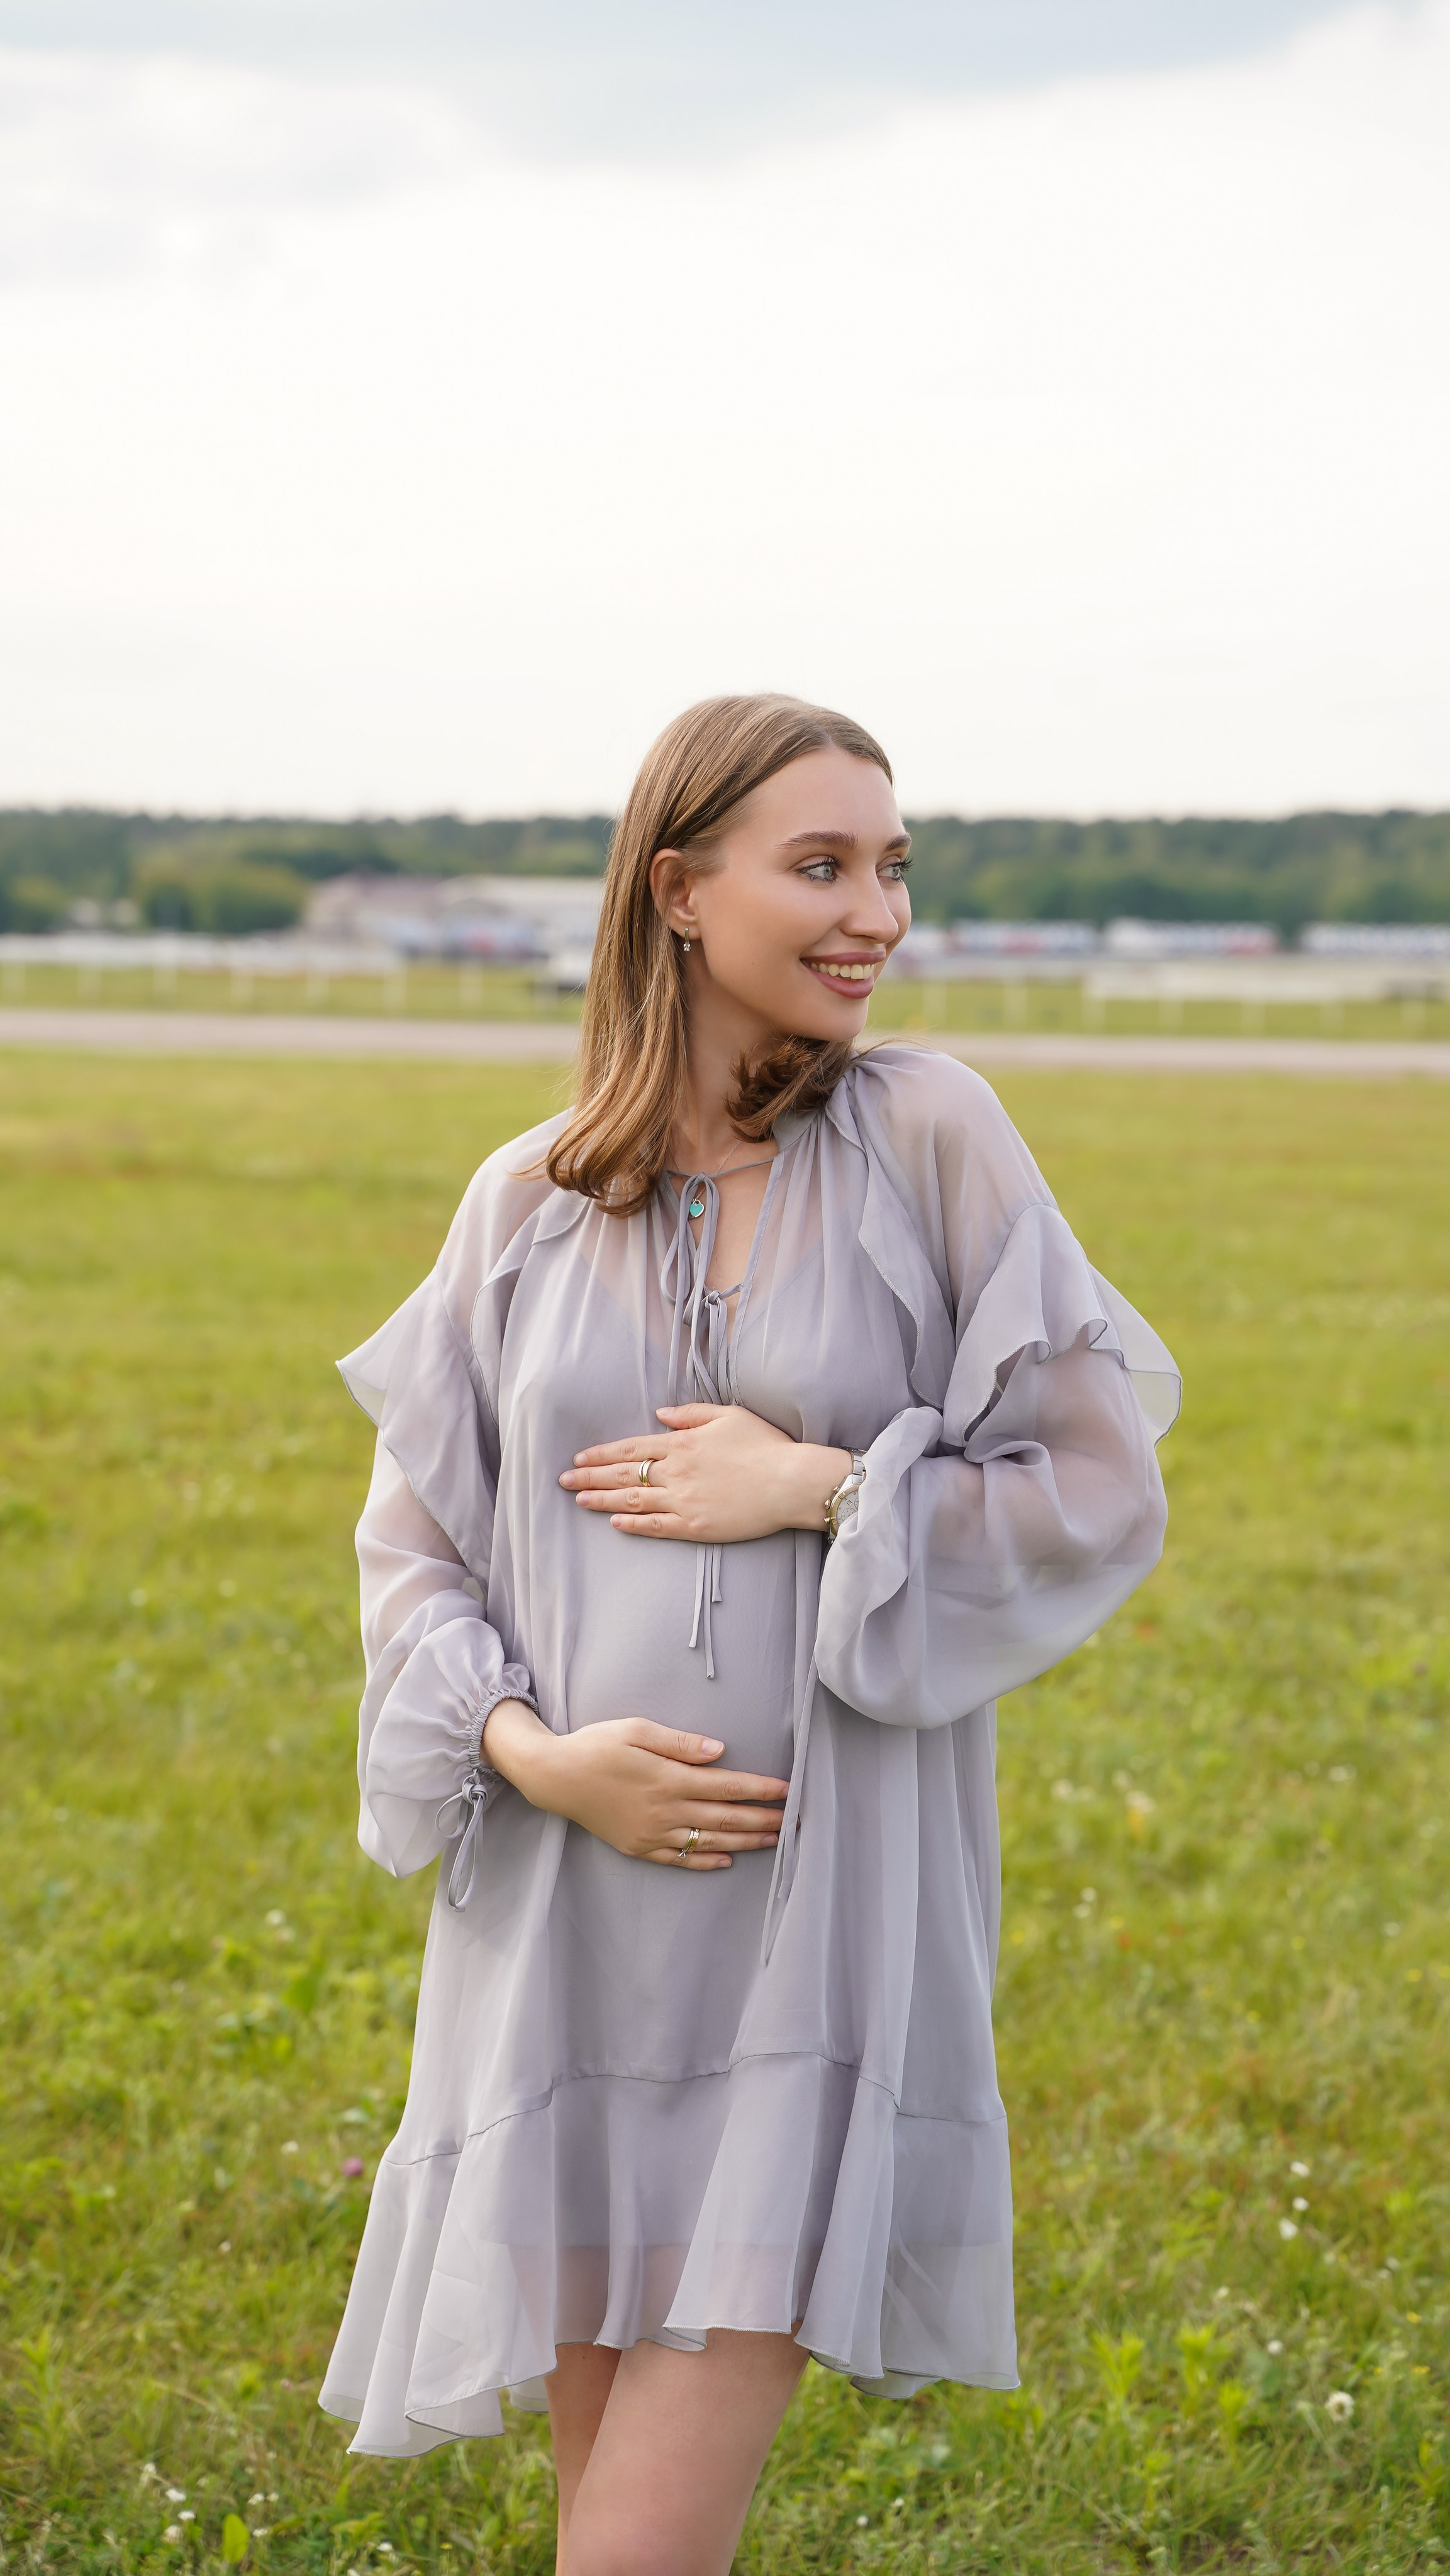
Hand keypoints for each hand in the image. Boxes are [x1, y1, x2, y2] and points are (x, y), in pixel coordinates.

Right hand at [480, 1698, 786, 1869]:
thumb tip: (721, 1751)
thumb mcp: (637, 1729)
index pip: (728, 1786)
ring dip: (744, 1841)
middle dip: (764, 1819)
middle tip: (795, 1822)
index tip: (788, 1791)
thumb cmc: (595, 1745)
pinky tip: (726, 1859)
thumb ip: (681, 1743)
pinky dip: (705, 1860)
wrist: (554, 1777)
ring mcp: (652, 1833)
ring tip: (773, 1841)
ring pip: (708, 1840)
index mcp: (669, 1779)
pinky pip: (679, 1858)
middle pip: (725, 1817)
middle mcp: (665, 1810)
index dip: (761, 1790)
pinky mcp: (638, 1846)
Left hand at [560, 1403, 849, 1544]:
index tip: (580, 1457)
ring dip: (602, 1501)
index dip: (602, 1454)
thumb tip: (660, 1414)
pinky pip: (655, 1526)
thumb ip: (691, 1414)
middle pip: (622, 1474)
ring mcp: (683, 1501)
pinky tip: (614, 1524)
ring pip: (631, 1501)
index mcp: (682, 1443)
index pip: (631, 1447)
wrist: (791, 1481)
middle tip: (563, 1480)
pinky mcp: (695, 1526)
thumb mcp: (729, 1415)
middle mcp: (676, 1472)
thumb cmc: (765, 1446)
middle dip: (589, 1476)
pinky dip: (632, 1525)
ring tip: (579, 1500)